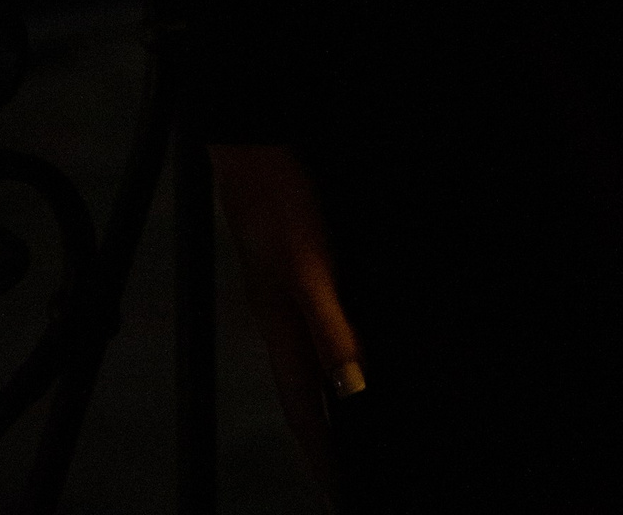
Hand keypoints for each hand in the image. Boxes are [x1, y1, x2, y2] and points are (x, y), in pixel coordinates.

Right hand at [214, 142, 368, 510]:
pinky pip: (326, 324)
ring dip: (336, 394)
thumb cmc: (277, 200)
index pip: (303, 411)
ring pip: (317, 359)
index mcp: (280, 329)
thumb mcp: (309, 266)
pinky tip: (360, 342)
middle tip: (360, 470)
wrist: (256, 142)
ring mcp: (290, 293)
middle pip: (308, 393)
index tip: (343, 496)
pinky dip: (341, 347)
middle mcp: (283, 318)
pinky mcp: (304, 266)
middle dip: (331, 436)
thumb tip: (352, 388)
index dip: (323, 456)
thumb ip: (329, 326)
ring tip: (366, 423)